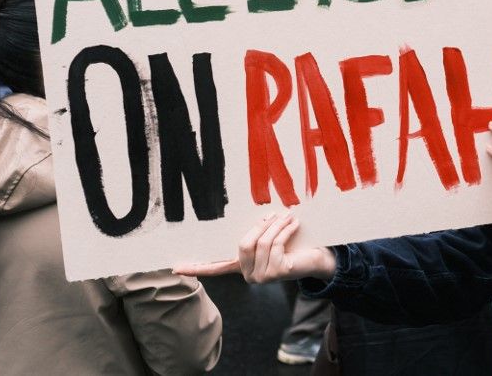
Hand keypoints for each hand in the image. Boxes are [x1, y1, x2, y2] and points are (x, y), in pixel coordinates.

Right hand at [174, 213, 337, 281]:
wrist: (317, 258)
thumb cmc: (293, 244)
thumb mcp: (271, 235)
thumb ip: (258, 229)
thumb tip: (259, 215)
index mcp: (242, 266)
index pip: (214, 268)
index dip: (195, 266)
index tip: (174, 267)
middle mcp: (248, 275)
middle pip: (243, 244)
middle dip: (260, 226)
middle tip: (274, 214)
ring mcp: (261, 277)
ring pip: (261, 243)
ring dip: (276, 225)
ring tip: (288, 215)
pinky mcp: (276, 274)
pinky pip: (275, 245)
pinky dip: (285, 230)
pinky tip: (294, 223)